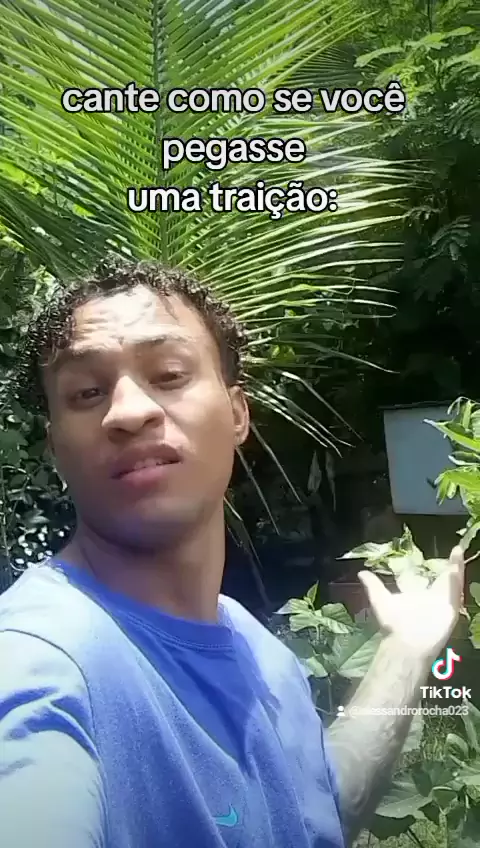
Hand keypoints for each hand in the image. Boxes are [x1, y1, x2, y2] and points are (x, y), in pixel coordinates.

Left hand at [357, 546, 464, 661]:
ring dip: (457, 567)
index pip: (435, 578)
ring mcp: (445, 604)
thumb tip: (361, 573)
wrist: (405, 642)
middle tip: (457, 550)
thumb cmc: (394, 624)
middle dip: (454, 565)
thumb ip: (373, 586)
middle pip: (449, 579)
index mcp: (424, 596)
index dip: (440, 567)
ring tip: (458, 551)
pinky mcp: (450, 608)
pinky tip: (456, 566)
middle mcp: (437, 600)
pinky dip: (456, 578)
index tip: (442, 554)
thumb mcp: (381, 600)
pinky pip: (456, 591)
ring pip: (454, 582)